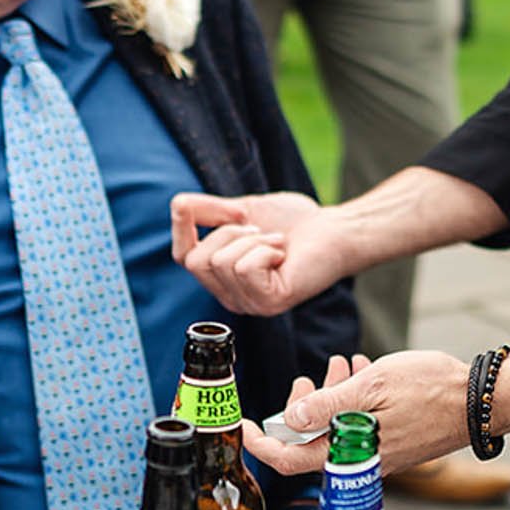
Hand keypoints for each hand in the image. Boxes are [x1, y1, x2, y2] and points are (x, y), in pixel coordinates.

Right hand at [170, 189, 351, 315]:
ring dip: (252, 241)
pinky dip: (265, 250)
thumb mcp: (240, 210)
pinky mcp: (269, 303)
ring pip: (220, 263)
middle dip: (227, 232)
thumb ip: (206, 211)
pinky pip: (245, 268)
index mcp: (220, 278)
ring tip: (275, 244)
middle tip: (260, 232)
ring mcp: (249, 304)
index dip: (188, 225)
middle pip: (195, 260)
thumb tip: (177, 206)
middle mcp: (231, 297)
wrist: (332, 229)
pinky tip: (283, 255)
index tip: (232, 211)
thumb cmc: (291, 222)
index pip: (180, 256)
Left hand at [239, 349, 471, 477]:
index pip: (290, 460)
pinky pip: (360, 425)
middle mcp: (362, 462)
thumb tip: (290, 418)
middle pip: (311, 442)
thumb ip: (327, 406)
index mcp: (351, 453)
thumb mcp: (370, 387)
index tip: (244, 425)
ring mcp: (379, 453)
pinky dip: (352, 398)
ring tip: (338, 364)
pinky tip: (358, 370)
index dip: (262, 444)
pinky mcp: (394, 443)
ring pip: (336, 429)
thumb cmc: (430, 389)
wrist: (484, 399)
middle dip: (301, 407)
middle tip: (305, 378)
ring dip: (329, 396)